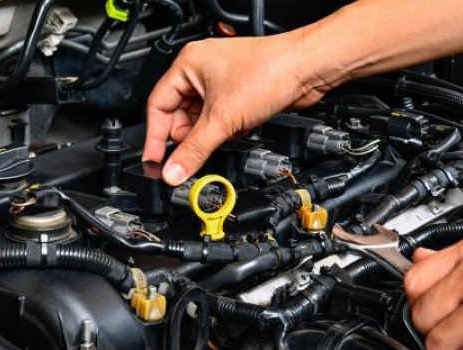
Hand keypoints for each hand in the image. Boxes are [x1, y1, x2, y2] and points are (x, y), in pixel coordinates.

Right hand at [143, 34, 331, 185]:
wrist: (308, 69)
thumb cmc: (270, 70)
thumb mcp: (223, 118)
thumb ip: (194, 149)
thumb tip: (173, 171)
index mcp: (187, 64)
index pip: (158, 105)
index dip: (156, 137)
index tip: (155, 161)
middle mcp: (201, 71)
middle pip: (179, 115)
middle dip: (187, 137)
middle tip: (188, 158)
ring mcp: (221, 82)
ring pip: (201, 119)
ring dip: (208, 135)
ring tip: (219, 140)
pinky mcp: (238, 94)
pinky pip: (220, 119)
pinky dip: (225, 130)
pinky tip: (235, 132)